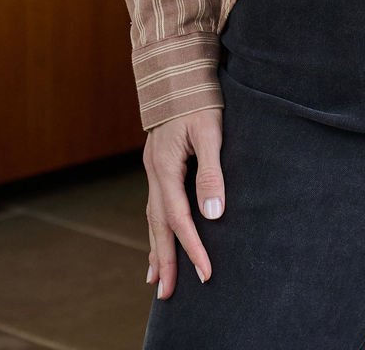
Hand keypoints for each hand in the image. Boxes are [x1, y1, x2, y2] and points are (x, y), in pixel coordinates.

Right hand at [144, 107, 224, 297]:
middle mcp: (154, 171)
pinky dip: (156, 225)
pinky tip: (159, 237)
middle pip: (158, 225)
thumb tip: (212, 216)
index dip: (192, 248)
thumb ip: (211, 174)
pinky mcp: (158, 162)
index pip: (179, 218)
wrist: (177, 68)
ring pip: (152, 216)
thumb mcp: (210, 132)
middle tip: (167, 295)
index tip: (205, 274)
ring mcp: (153, 167)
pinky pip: (155, 203)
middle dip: (165, 260)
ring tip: (157, 277)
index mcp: (165, 167)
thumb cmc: (197, 97)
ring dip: (156, 247)